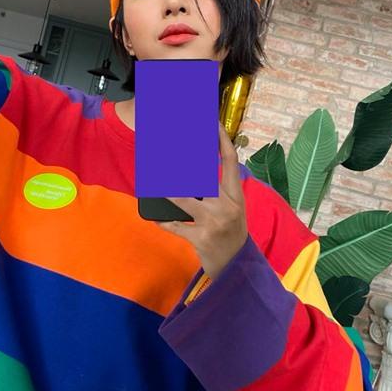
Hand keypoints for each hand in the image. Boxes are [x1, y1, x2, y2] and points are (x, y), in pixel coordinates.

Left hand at [156, 123, 248, 280]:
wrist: (237, 267)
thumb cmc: (232, 234)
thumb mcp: (233, 210)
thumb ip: (219, 192)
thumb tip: (194, 172)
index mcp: (236, 196)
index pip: (230, 162)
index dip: (221, 140)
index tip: (212, 123)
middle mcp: (227, 206)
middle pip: (203, 177)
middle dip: (185, 163)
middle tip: (167, 150)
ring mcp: (214, 222)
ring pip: (185, 200)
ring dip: (168, 191)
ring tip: (155, 180)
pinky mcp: (201, 238)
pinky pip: (177, 226)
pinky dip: (164, 222)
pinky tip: (154, 218)